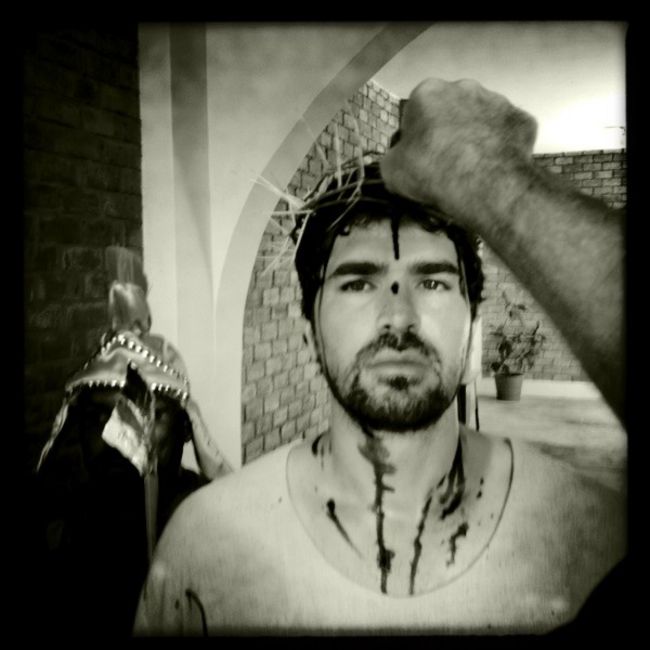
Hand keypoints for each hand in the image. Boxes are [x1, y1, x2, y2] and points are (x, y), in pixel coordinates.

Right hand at [380, 79, 537, 225]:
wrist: (481, 183)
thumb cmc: (434, 171)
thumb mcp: (391, 170)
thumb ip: (395, 157)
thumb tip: (399, 160)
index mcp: (427, 93)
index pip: (416, 112)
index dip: (416, 137)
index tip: (419, 158)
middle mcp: (463, 88)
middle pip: (451, 111)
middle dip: (448, 133)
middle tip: (444, 165)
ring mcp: (496, 101)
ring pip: (481, 120)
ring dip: (475, 138)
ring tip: (471, 170)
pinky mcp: (520, 119)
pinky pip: (507, 133)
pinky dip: (501, 148)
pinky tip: (493, 168)